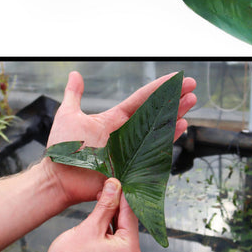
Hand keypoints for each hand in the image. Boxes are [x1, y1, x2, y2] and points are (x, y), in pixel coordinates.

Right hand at [22, 178, 139, 251]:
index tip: (115, 181)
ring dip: (110, 215)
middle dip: (116, 204)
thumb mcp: (89, 227)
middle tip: (105, 188)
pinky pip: (115, 239)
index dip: (122, 194)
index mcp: (129, 251)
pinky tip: (98, 217)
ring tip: (100, 200)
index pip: (130, 213)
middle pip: (127, 221)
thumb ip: (105, 205)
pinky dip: (107, 227)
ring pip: (120, 229)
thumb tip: (114, 186)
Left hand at [41, 70, 196, 206]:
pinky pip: (156, 149)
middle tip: (192, 86)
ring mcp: (132, 147)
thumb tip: (74, 74)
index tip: (177, 76)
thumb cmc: (62, 148)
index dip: (160, 87)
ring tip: (191, 101)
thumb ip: (74, 94)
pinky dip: (169, 137)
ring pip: (159, 127)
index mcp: (114, 118)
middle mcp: (127, 131)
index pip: (142, 98)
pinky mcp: (133, 164)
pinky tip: (181, 125)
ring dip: (176, 114)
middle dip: (174, 97)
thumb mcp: (68, 115)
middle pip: (156, 110)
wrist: (59, 177)